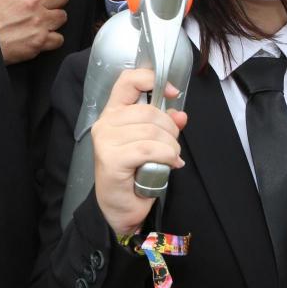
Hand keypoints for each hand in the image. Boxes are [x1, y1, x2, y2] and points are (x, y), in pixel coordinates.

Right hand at [0, 0, 79, 64]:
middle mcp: (34, 0)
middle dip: (54, 0)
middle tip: (41, 6)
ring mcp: (40, 20)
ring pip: (62, 16)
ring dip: (53, 19)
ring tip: (37, 21)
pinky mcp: (41, 40)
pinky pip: (59, 37)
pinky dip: (51, 38)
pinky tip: (39, 35)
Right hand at [91, 68, 187, 235]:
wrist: (119, 208)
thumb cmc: (133, 174)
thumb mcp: (152, 144)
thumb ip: (164, 126)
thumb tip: (181, 114)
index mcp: (113, 113)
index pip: (128, 80)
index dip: (152, 80)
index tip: (171, 92)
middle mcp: (105, 123)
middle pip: (149, 111)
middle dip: (171, 129)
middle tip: (173, 146)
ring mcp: (106, 140)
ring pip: (152, 131)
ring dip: (171, 147)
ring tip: (171, 158)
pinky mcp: (112, 158)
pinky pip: (149, 149)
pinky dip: (166, 156)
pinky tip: (170, 165)